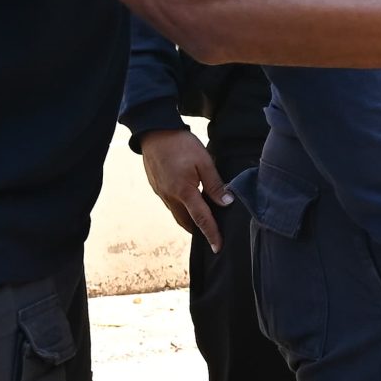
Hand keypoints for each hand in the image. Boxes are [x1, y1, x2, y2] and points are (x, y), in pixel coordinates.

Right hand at [139, 129, 230, 249]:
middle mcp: (170, 197)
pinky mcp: (157, 188)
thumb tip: (226, 203)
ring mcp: (161, 193)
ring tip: (204, 221)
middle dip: (199, 230)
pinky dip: (182, 210)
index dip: (211, 234)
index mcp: (184, 191)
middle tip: (213, 235)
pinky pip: (171, 205)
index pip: (201, 219)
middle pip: (187, 222)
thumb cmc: (181, 144)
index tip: (218, 248)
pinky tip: (190, 203)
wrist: (154, 132)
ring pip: (177, 215)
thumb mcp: (204, 161)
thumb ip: (215, 184)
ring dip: (190, 220)